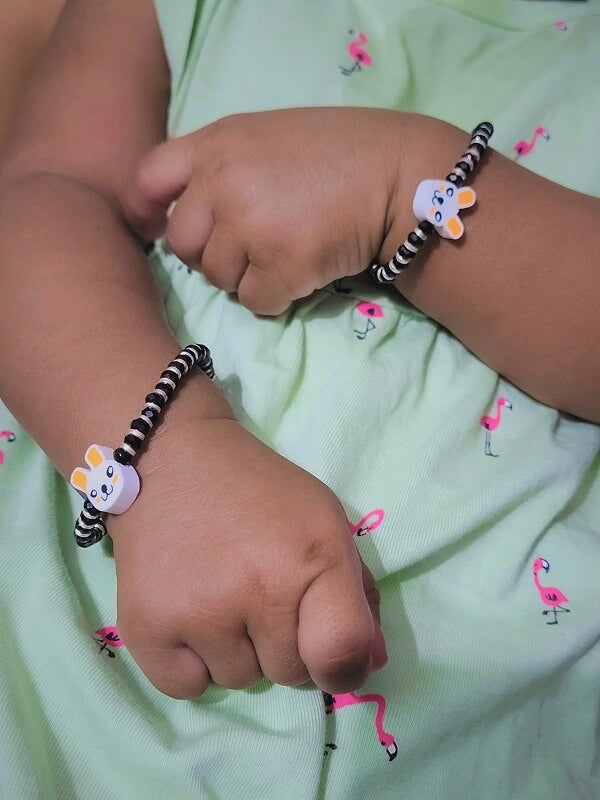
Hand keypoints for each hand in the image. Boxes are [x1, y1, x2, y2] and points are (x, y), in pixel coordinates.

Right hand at [110, 416, 386, 697]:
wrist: (170, 459)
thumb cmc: (258, 490)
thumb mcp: (323, 519)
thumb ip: (356, 591)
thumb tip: (371, 662)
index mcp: (313, 558)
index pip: (341, 653)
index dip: (342, 667)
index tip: (325, 653)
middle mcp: (259, 590)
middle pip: (289, 674)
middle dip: (281, 643)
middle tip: (256, 590)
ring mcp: (199, 611)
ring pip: (238, 680)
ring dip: (234, 651)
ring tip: (217, 592)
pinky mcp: (145, 625)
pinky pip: (187, 687)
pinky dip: (190, 663)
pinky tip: (187, 614)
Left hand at [133, 107, 408, 314]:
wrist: (399, 175)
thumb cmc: (338, 153)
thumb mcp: (266, 137)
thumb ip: (220, 163)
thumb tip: (186, 211)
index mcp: (216, 143)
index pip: (149, 180)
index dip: (149, 212)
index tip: (160, 228)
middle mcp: (223, 182)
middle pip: (182, 244)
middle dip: (211, 252)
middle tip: (252, 244)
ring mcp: (250, 225)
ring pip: (218, 278)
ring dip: (247, 275)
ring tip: (287, 251)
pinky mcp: (280, 266)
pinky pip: (255, 302)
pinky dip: (276, 296)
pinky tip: (303, 270)